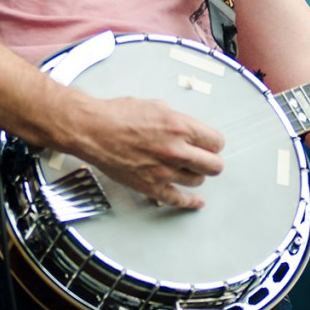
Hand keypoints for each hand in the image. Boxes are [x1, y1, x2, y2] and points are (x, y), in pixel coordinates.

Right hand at [63, 94, 224, 209]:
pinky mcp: (151, 186)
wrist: (93, 130)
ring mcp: (164, 171)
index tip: (211, 145)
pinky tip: (196, 202)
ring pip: (198, 181)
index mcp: (180, 127)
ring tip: (189, 169)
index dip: (214, 143)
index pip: (216, 142)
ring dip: (196, 175)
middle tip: (206, 159)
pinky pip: (178, 199)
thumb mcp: (157, 106)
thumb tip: (190, 130)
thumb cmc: (118, 115)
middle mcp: (175, 150)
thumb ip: (178, 120)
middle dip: (212, 161)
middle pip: (214, 165)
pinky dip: (190, 202)